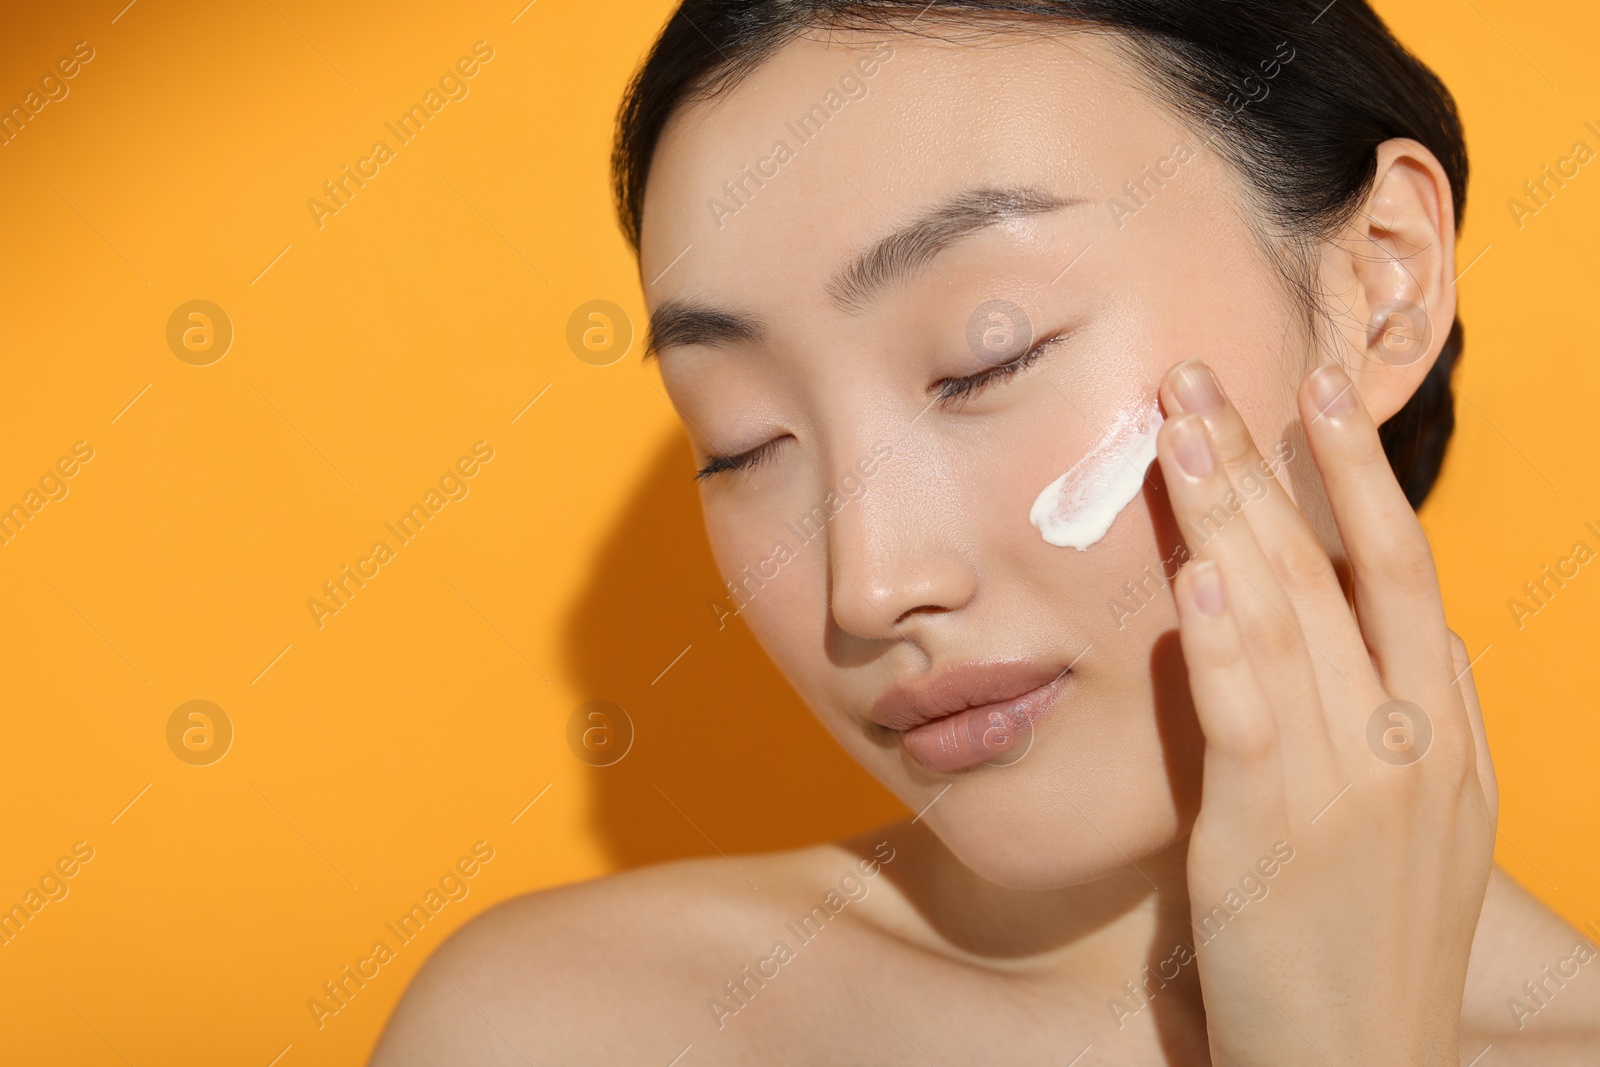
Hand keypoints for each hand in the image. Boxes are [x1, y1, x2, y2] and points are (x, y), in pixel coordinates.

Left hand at [1154, 359, 1497, 1065]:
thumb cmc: (1367, 951)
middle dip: (1276, 466)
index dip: (1358, 482)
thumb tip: (1371, 637)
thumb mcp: (1414, 831)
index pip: (1403, 579)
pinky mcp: (1273, 843)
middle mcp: (1412, 751)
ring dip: (1232, 518)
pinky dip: (1227, 644)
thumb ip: (1395, 729)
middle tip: (1208, 377)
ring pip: (1292, 624)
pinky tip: (1197, 575)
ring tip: (1185, 429)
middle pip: (1345, 574)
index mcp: (1447, 740)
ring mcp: (1350, 794)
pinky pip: (1252, 722)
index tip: (1315, 399)